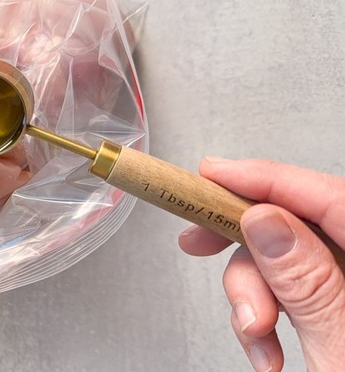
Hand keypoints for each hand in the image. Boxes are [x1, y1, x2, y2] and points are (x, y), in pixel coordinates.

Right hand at [178, 158, 344, 371]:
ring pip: (287, 260)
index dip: (267, 179)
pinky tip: (268, 347)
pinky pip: (293, 292)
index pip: (332, 198)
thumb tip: (267, 223)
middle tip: (197, 247)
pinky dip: (268, 314)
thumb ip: (312, 286)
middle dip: (246, 248)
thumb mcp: (342, 355)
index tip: (213, 174)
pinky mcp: (341, 308)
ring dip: (254, 295)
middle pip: (300, 226)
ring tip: (255, 338)